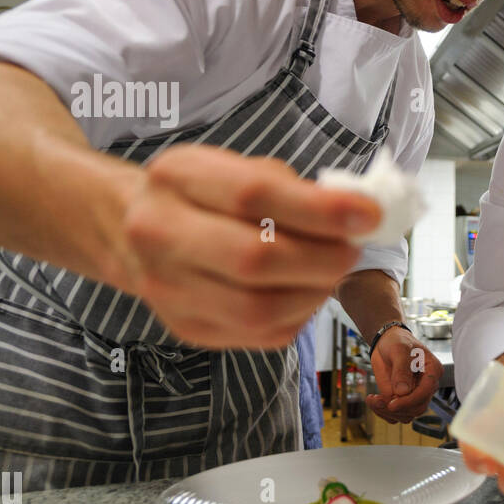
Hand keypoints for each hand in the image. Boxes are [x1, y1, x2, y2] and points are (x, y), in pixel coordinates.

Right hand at [119, 145, 380, 349]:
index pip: (254, 195)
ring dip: (314, 292)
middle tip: (352, 250)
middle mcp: (160, 234)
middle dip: (322, 259)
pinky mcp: (188, 328)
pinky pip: (261, 334)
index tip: (369, 215)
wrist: (133, 233)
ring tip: (332, 272)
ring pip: (259, 308)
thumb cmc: (203, 196)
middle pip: (255, 259)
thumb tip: (358, 215)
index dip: (320, 210)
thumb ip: (293, 188)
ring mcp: (169, 289)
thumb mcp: (237, 169)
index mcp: (177, 178)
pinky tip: (306, 291)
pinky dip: (299, 314)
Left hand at [368, 327, 441, 422]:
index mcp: (432, 371)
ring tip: (373, 399)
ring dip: (387, 412)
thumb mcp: (399, 349)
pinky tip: (374, 401)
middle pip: (418, 408)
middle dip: (396, 408)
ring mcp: (415, 395)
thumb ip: (401, 369)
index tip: (392, 403)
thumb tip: (402, 391)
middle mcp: (426, 386)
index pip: (426, 392)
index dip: (409, 401)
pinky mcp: (404, 400)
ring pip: (407, 415)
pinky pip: (397, 416)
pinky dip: (383, 413)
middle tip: (377, 400)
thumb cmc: (397, 341)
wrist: (387, 343)